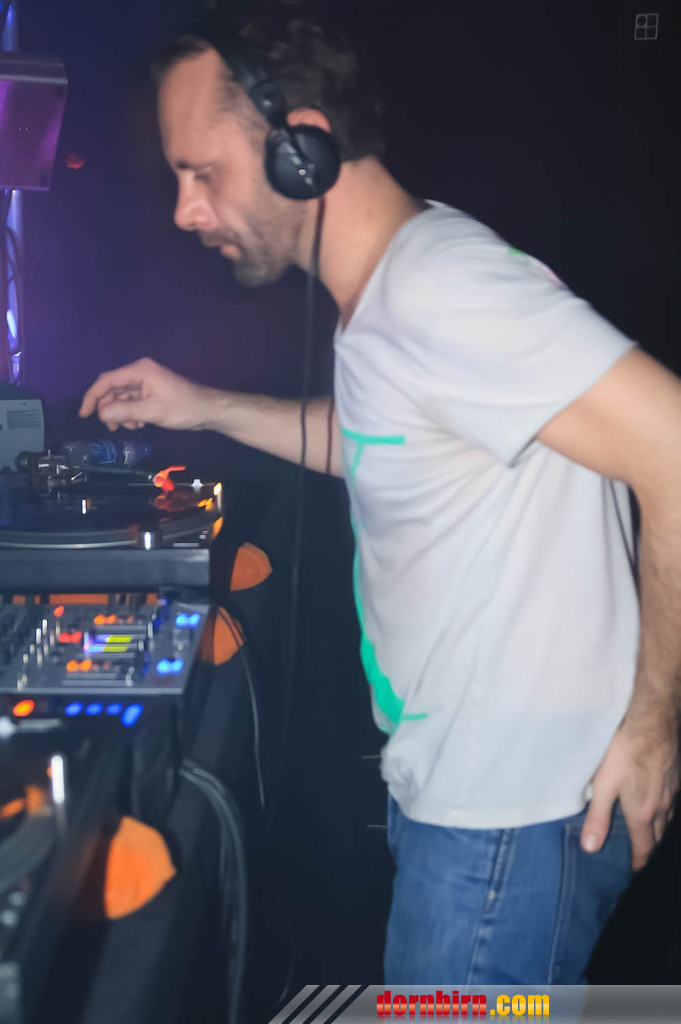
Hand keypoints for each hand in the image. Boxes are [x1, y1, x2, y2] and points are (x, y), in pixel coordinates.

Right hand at [79, 358, 217, 431]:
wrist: (209, 410)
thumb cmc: (184, 408)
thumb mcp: (153, 412)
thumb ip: (126, 412)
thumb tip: (102, 415)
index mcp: (140, 370)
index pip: (107, 381)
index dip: (92, 397)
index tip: (84, 414)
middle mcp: (140, 372)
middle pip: (112, 389)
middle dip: (110, 409)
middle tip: (114, 428)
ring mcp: (145, 382)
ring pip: (121, 397)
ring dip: (121, 414)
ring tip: (133, 427)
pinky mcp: (150, 391)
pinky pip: (132, 401)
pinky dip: (131, 414)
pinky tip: (140, 424)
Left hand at [580, 710, 679, 869]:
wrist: (652, 723)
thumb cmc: (624, 753)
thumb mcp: (604, 786)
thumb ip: (597, 818)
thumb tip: (591, 848)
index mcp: (643, 814)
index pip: (645, 847)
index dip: (639, 861)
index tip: (634, 869)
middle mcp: (662, 807)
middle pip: (658, 836)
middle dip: (649, 848)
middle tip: (639, 854)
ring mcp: (672, 792)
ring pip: (667, 819)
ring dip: (656, 829)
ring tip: (646, 832)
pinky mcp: (675, 777)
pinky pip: (671, 801)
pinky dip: (663, 809)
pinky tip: (656, 801)